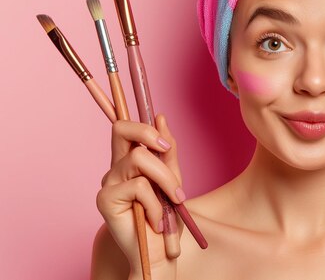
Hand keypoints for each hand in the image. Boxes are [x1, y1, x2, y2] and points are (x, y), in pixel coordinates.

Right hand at [96, 114, 183, 271]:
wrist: (159, 253)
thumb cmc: (165, 218)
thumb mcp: (173, 179)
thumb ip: (168, 151)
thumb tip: (160, 116)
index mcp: (129, 161)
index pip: (125, 128)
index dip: (142, 123)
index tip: (163, 134)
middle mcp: (115, 168)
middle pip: (121, 129)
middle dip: (149, 135)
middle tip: (166, 150)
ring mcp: (108, 182)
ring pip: (140, 158)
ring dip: (165, 179)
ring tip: (173, 200)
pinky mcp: (105, 199)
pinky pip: (139, 186)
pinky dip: (156, 203)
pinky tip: (156, 220)